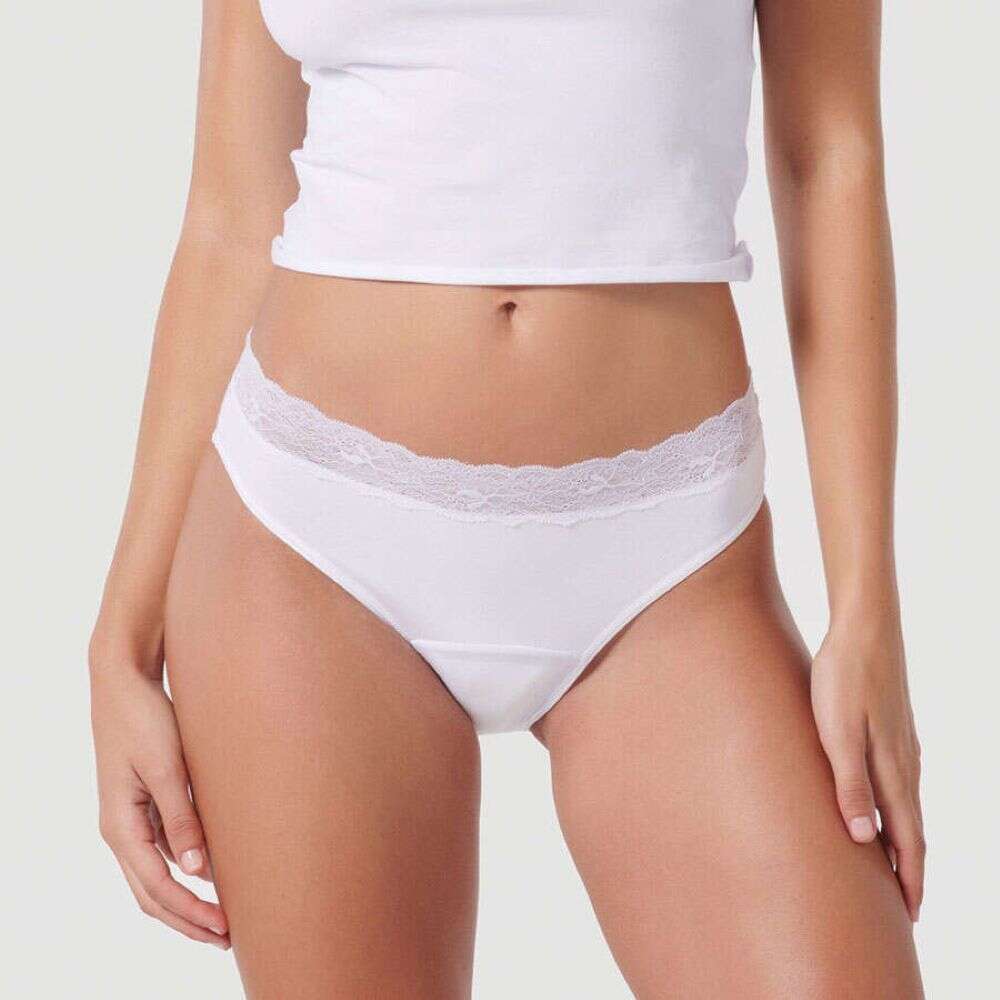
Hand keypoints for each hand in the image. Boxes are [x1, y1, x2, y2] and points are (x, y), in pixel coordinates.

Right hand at [89, 629, 229, 948]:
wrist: (125, 681)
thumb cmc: (144, 719)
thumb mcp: (167, 767)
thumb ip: (180, 817)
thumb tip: (196, 869)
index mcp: (122, 827)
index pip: (157, 888)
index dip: (191, 913)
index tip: (224, 929)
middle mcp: (123, 829)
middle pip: (154, 893)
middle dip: (188, 919)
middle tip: (228, 938)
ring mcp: (133, 818)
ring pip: (158, 875)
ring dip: (188, 899)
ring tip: (224, 916)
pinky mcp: (147, 802)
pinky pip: (165, 849)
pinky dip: (186, 870)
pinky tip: (213, 872)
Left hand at [810, 614, 924, 920]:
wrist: (863, 626)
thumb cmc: (842, 677)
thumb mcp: (836, 732)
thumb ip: (849, 784)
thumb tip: (866, 840)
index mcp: (891, 768)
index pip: (907, 838)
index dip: (909, 878)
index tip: (909, 916)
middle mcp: (904, 760)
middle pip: (912, 827)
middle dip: (910, 868)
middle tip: (906, 905)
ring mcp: (902, 741)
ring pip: (908, 803)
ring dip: (905, 838)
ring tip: (896, 864)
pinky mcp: (893, 725)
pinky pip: (901, 780)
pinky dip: (899, 807)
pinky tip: (888, 804)